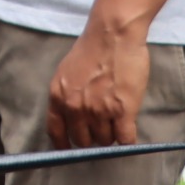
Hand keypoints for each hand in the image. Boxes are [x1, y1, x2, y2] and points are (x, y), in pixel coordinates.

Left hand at [49, 20, 149, 147]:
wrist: (113, 34)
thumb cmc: (92, 49)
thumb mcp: (67, 73)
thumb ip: (67, 95)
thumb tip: (73, 117)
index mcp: (58, 96)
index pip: (55, 132)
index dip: (64, 144)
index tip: (70, 149)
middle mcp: (75, 107)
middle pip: (83, 140)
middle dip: (93, 137)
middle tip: (102, 126)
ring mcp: (98, 110)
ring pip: (105, 140)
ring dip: (111, 135)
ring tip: (117, 119)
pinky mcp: (122, 111)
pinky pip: (125, 139)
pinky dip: (128, 139)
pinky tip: (129, 129)